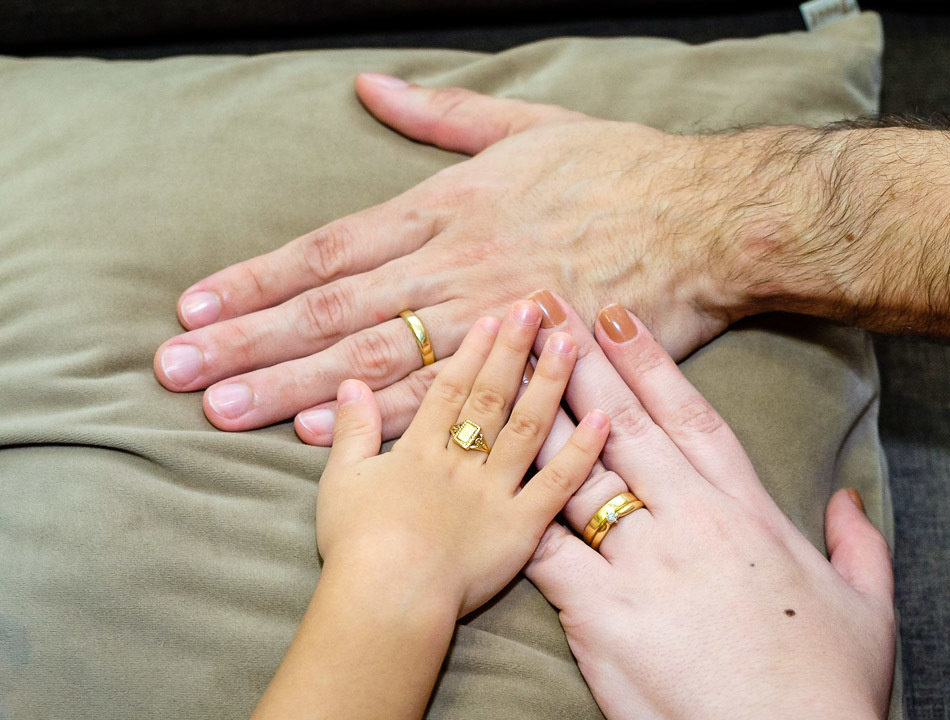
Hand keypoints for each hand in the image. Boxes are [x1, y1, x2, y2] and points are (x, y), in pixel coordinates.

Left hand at [154, 74, 735, 444]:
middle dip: (251, 340)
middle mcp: (455, 263)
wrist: (705, 219)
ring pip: (376, 356)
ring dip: (295, 384)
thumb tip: (370, 87)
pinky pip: (447, 396)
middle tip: (180, 369)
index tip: (199, 304)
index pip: (331, 247)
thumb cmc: (619, 168)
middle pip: (333, 307)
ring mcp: (488, 315)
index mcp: (448, 206)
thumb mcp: (526, 123)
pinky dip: (383, 416)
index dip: (259, 278)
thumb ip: (442, 113)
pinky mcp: (530, 361)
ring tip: (225, 409)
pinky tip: (325, 436)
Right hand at [316, 299, 607, 616]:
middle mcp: (462, 462)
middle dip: (514, 349)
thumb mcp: (341, 481)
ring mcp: (496, 492)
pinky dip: (581, 452)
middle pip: (492, 396)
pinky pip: (557, 485)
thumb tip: (349, 383)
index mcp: (420, 451)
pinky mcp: (523, 528)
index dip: (472, 351)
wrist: (387, 599)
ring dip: (550, 383)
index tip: (492, 316)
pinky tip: (603, 419)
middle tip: (535, 307)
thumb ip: (352, 430)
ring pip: (527, 428)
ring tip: (570, 343)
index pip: (451, 389)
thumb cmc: (357, 546)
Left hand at [523, 293, 895, 718]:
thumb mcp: (866, 606)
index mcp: (748, 513)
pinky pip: (550, 551)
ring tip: (506, 369)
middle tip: (544, 306)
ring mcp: (644, 565)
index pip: (692, 417)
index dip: (651, 362)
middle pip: (625, 424)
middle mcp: (692, 523)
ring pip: (577, 473)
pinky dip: (520, 514)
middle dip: (580, 361)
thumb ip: (858, 544)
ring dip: (538, 417)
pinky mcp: (604, 616)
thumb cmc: (828, 686)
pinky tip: (488, 480)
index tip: (617, 316)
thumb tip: (849, 500)